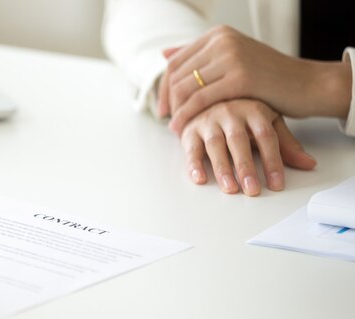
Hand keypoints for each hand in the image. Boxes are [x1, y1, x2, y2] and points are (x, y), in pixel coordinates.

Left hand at [158, 26, 351, 134]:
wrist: (307, 84)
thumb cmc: (269, 78)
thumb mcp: (232, 60)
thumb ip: (201, 57)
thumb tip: (164, 54)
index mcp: (218, 34)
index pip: (176, 61)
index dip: (164, 87)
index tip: (164, 108)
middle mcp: (222, 40)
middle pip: (177, 74)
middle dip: (168, 101)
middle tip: (168, 121)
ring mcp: (231, 57)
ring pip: (185, 87)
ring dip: (176, 111)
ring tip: (175, 128)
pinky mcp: (240, 77)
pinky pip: (200, 99)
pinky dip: (186, 116)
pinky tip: (181, 129)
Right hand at [180, 99, 315, 195]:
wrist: (208, 92)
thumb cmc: (241, 112)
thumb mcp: (267, 122)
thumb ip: (285, 144)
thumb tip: (309, 164)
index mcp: (253, 110)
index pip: (266, 136)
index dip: (272, 160)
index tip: (276, 184)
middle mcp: (230, 112)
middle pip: (239, 141)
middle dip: (245, 167)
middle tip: (252, 190)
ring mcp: (208, 120)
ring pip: (215, 145)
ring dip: (222, 168)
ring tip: (230, 188)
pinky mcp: (190, 129)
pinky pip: (191, 147)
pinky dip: (193, 164)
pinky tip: (199, 178)